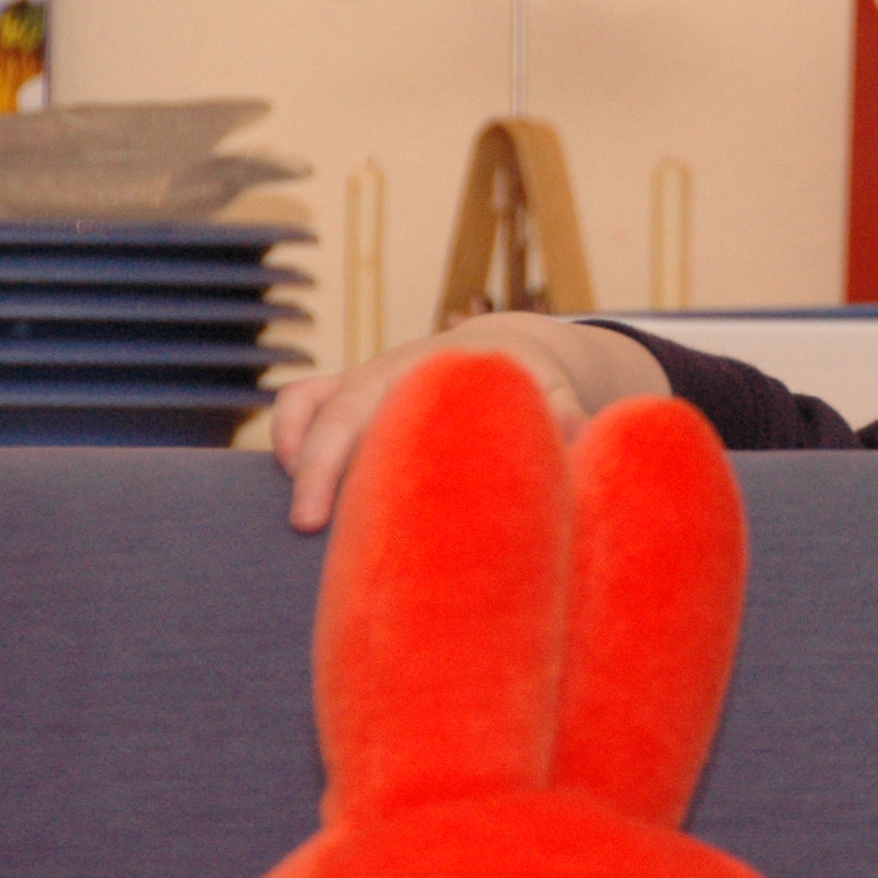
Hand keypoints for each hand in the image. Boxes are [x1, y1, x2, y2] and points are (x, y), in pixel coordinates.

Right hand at [271, 314, 666, 532]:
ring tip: (304, 510)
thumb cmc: (529, 383)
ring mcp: (363, 379)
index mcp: (438, 371)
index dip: (365, 449)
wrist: (506, 351)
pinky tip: (303, 487)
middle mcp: (391, 371)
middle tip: (306, 526)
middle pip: (336, 411)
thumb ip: (566, 416)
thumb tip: (586, 437)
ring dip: (294, 448)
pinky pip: (301, 403)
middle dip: (314, 466)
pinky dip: (290, 436)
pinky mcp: (345, 393)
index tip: (349, 496)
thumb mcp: (552, 393)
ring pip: (306, 403)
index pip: (388, 405)